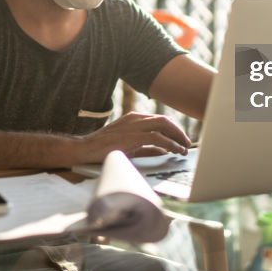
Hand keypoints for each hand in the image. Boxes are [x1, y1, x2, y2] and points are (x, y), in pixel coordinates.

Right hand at [74, 112, 191, 163]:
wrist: (85, 149)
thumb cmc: (103, 149)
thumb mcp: (129, 146)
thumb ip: (147, 148)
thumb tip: (164, 151)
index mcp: (133, 119)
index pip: (159, 120)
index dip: (173, 129)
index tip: (181, 139)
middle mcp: (135, 119)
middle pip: (164, 120)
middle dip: (178, 132)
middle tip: (187, 143)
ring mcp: (134, 125)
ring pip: (164, 126)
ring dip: (177, 137)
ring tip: (184, 148)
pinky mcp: (133, 136)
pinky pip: (158, 138)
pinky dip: (170, 144)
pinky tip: (175, 151)